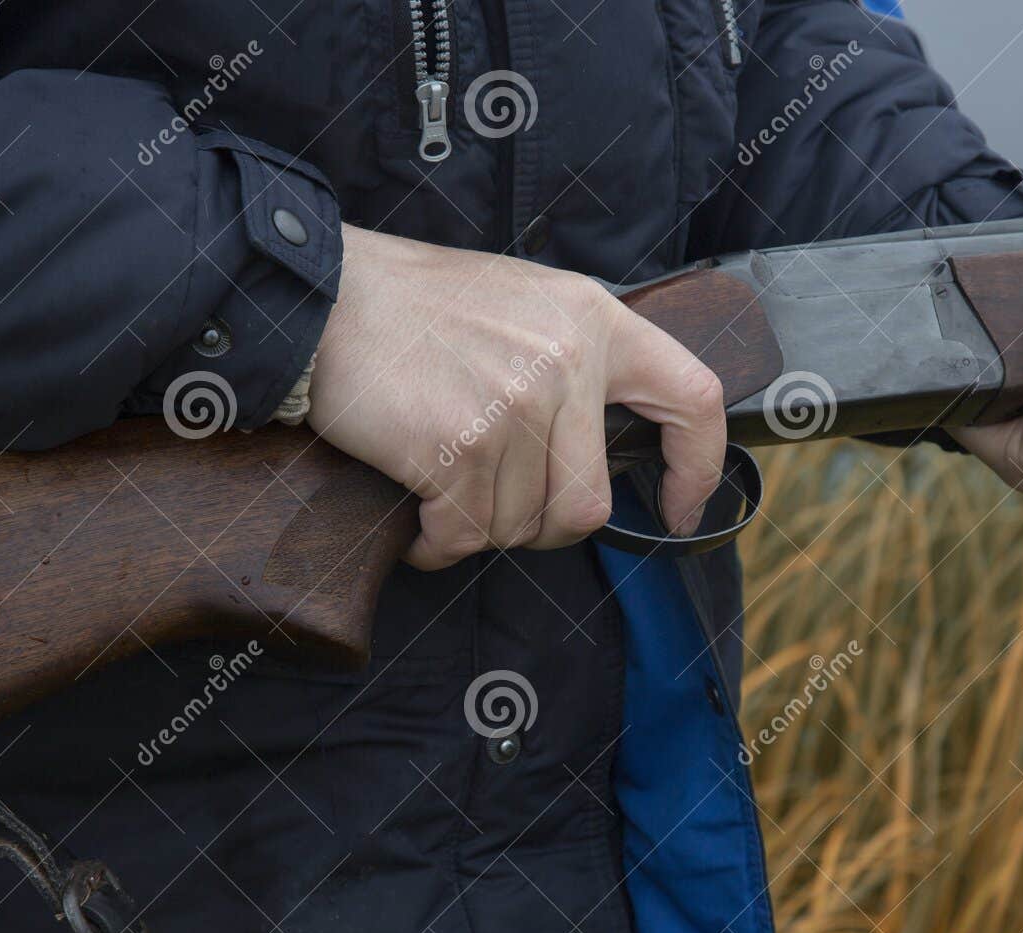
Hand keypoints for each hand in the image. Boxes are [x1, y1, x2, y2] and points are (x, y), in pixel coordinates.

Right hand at [308, 226, 726, 569]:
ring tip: (440, 488)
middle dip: (541, 527)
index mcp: (594, 319)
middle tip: (496, 509)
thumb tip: (602, 442)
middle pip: (587, 503)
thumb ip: (575, 361)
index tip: (678, 507)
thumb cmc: (415, 307)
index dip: (698, 466)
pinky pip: (462, 536)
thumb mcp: (524, 303)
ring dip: (476, 528)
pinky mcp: (460, 445)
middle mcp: (566, 361)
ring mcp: (515, 405)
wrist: (324, 298)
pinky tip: (416, 518)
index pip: (693, 398)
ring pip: (520, 526)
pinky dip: (435, 544)